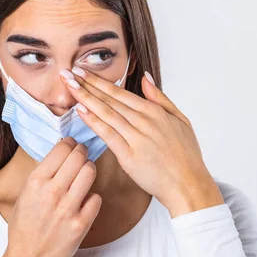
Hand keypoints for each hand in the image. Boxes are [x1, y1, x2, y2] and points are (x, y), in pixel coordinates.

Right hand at [0, 137, 100, 256]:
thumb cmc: (24, 225)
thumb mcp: (25, 193)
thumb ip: (42, 173)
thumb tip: (61, 151)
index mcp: (36, 182)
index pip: (62, 149)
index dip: (70, 143)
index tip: (72, 144)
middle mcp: (52, 192)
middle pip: (79, 156)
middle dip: (82, 151)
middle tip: (82, 153)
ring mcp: (68, 208)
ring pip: (90, 172)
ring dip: (89, 169)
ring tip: (85, 173)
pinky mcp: (81, 223)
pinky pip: (96, 198)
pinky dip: (92, 196)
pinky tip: (84, 199)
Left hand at [60, 68, 223, 217]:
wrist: (188, 185)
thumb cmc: (186, 156)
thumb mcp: (180, 120)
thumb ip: (160, 98)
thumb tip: (146, 78)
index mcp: (155, 112)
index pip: (120, 92)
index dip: (99, 81)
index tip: (82, 71)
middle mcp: (144, 121)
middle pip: (110, 99)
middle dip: (87, 84)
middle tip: (67, 73)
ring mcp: (136, 138)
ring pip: (106, 113)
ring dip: (85, 98)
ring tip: (69, 86)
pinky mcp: (129, 156)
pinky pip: (108, 135)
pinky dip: (94, 121)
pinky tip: (80, 111)